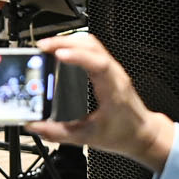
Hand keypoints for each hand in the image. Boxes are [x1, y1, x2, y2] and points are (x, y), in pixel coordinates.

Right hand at [27, 33, 174, 173]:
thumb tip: (35, 126)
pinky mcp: (108, 69)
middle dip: (65, 42)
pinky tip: (61, 49)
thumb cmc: (122, 134)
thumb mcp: (88, 137)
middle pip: (92, 46)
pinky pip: (92, 48)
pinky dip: (74, 44)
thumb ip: (59, 133)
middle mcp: (115, 75)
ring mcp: (113, 69)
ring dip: (69, 41)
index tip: (58, 54)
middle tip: (42, 47)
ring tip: (48, 46)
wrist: (142, 133)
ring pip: (91, 43)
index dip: (77, 56)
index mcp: (113, 91)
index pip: (98, 64)